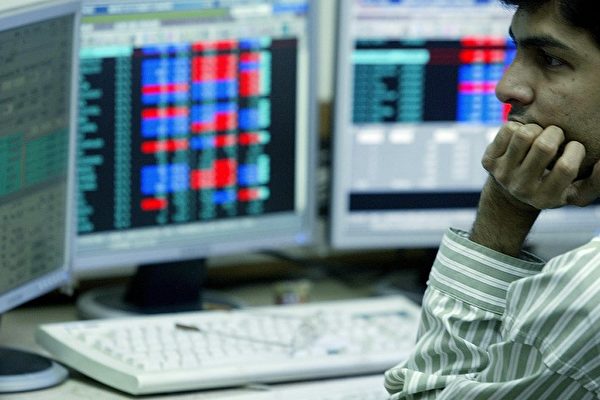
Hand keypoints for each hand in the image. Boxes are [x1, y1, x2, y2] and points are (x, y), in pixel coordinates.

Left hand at [481, 121, 599, 208]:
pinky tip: (522, 138)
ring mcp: (503, 175)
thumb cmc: (553, 187)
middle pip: (544, 146)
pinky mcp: (488, 162)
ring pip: (524, 134)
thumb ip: (598, 182)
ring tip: (540, 135)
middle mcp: (522, 189)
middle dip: (556, 133)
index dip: (576, 150)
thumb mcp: (577, 192)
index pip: (566, 167)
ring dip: (537, 128)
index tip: (574, 146)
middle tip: (557, 136)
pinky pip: (508, 130)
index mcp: (546, 198)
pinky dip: (519, 126)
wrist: (512, 195)